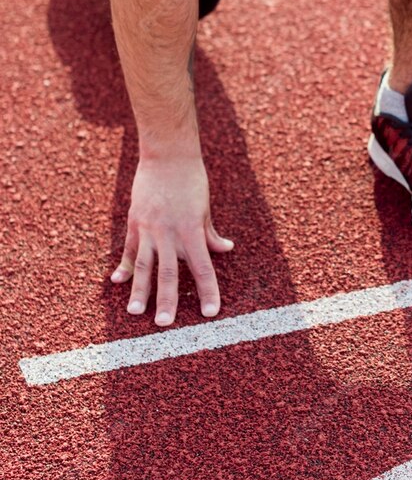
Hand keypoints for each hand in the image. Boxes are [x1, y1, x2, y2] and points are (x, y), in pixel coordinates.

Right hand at [110, 154, 234, 325]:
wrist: (167, 155)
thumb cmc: (192, 179)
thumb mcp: (205, 207)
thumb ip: (210, 232)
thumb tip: (225, 249)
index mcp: (191, 231)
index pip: (202, 268)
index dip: (208, 291)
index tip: (211, 313)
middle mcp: (169, 233)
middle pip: (168, 273)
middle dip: (166, 300)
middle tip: (164, 324)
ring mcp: (149, 228)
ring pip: (144, 265)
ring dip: (139, 291)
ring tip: (135, 313)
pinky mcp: (135, 222)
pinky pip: (130, 249)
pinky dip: (124, 266)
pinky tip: (117, 282)